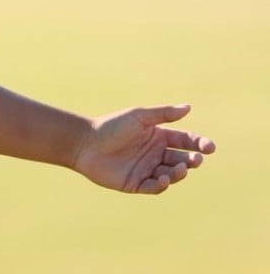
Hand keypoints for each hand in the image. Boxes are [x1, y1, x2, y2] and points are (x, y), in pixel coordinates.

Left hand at [73, 104, 215, 193]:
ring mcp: (147, 169)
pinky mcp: (136, 184)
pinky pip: (155, 187)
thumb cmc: (111, 126)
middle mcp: (155, 154)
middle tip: (196, 159)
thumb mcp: (139, 117)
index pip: (185, 141)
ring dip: (179, 172)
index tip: (209, 147)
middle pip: (182, 159)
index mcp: (158, 136)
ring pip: (172, 174)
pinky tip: (163, 177)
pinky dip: (162, 184)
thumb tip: (188, 107)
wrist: (85, 143)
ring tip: (181, 167)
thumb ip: (163, 114)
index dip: (199, 144)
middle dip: (193, 160)